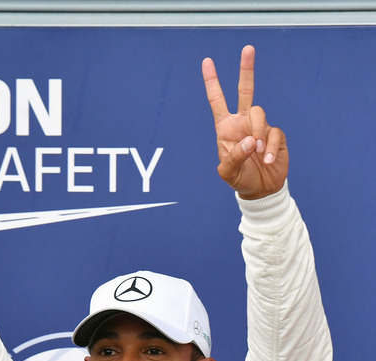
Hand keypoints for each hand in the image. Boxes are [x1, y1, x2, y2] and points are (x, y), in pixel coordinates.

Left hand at [202, 45, 287, 199]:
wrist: (261, 190)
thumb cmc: (240, 179)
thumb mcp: (228, 172)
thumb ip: (234, 156)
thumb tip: (250, 140)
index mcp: (226, 128)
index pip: (217, 101)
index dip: (212, 82)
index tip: (207, 62)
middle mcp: (243, 123)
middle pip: (245, 91)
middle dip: (246, 69)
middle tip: (247, 49)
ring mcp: (260, 127)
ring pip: (260, 114)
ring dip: (258, 133)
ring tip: (257, 154)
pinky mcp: (275, 135)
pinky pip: (273, 134)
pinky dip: (269, 148)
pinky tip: (267, 161)